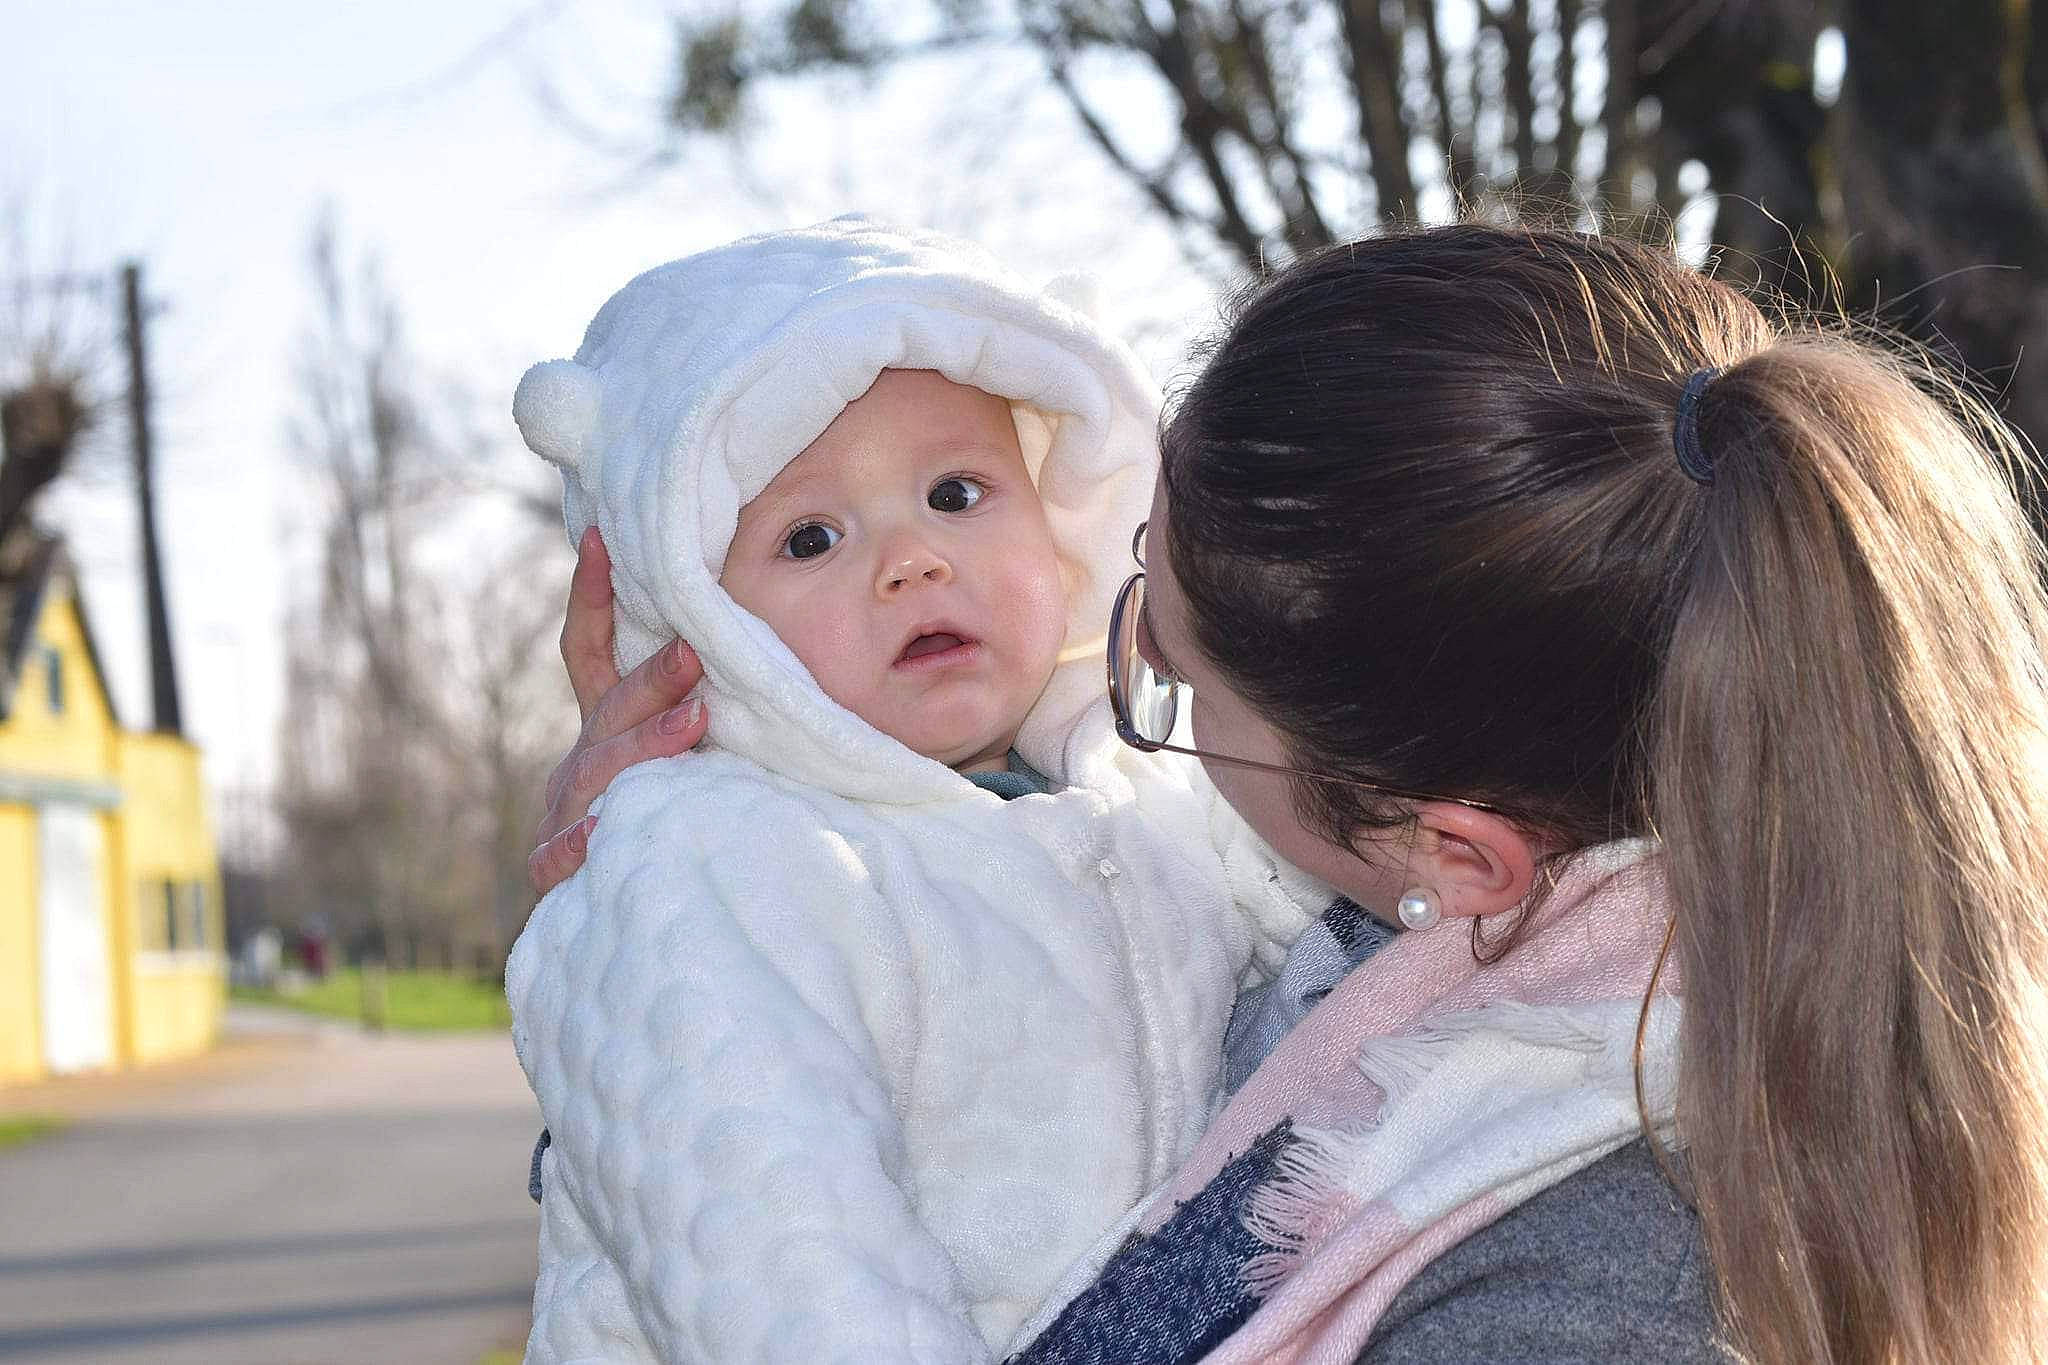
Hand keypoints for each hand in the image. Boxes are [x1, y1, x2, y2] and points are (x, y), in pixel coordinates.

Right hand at [528, 527, 709, 894]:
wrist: (639, 922)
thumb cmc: (684, 821)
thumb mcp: (696, 758)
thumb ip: (708, 712)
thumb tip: (774, 650)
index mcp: (606, 725)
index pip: (591, 648)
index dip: (593, 594)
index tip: (601, 537)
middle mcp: (581, 759)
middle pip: (609, 707)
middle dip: (654, 678)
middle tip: (697, 652)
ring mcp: (564, 812)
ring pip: (594, 772)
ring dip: (642, 747)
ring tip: (690, 727)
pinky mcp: (555, 870)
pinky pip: (560, 854)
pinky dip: (580, 842)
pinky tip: (606, 832)